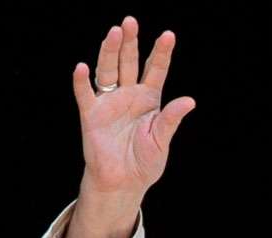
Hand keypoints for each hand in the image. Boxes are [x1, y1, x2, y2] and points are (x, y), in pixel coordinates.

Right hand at [73, 16, 194, 204]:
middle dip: (131, 42)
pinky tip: (82, 67)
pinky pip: (85, 94)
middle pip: (129, 62)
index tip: (168, 35)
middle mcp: (129, 95)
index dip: (161, 53)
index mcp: (150, 99)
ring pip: (108, 71)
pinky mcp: (91, 115)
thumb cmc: (145, 162)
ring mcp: (109, 103)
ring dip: (110, 52)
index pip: (156, 70)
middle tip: (131, 21)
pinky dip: (82, 81)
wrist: (125, 183)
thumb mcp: (162, 139)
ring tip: (114, 33)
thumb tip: (189, 101)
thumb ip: (171, 119)